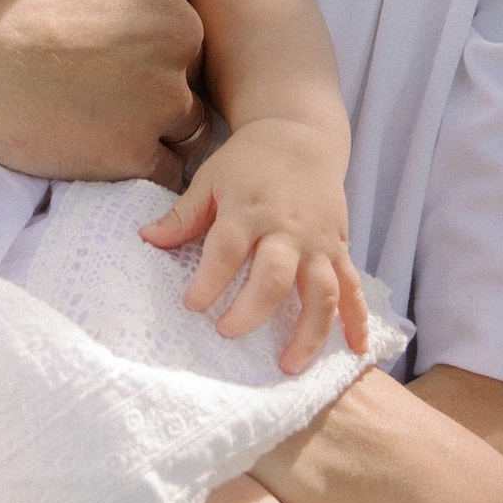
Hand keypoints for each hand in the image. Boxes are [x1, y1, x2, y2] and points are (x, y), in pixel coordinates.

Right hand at [0, 0, 208, 185]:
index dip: (119, 6)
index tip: (68, 17)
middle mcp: (175, 22)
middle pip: (175, 48)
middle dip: (136, 59)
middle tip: (65, 64)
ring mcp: (159, 93)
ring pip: (174, 108)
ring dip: (139, 110)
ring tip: (71, 103)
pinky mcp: (132, 152)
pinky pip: (156, 163)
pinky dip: (129, 158)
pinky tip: (77, 140)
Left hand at [139, 116, 369, 372]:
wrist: (302, 138)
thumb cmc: (250, 162)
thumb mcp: (211, 178)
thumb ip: (183, 215)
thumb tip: (145, 238)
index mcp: (249, 209)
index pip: (227, 249)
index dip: (209, 281)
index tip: (192, 305)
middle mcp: (287, 228)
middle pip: (275, 275)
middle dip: (251, 310)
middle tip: (226, 333)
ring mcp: (318, 242)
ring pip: (321, 291)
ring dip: (308, 331)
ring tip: (288, 365)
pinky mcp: (339, 249)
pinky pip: (353, 288)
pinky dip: (357, 320)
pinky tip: (355, 351)